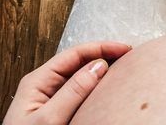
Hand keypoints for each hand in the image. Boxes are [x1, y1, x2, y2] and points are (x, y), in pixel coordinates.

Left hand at [4, 41, 130, 123]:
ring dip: (101, 70)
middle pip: (79, 62)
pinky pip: (79, 93)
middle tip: (128, 56)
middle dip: (104, 56)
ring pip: (80, 76)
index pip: (75, 54)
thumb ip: (73, 92)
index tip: (124, 49)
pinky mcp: (56, 112)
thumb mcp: (48, 120)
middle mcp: (44, 86)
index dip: (102, 48)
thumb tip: (99, 65)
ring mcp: (50, 99)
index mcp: (38, 81)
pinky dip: (95, 87)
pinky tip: (106, 88)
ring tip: (121, 68)